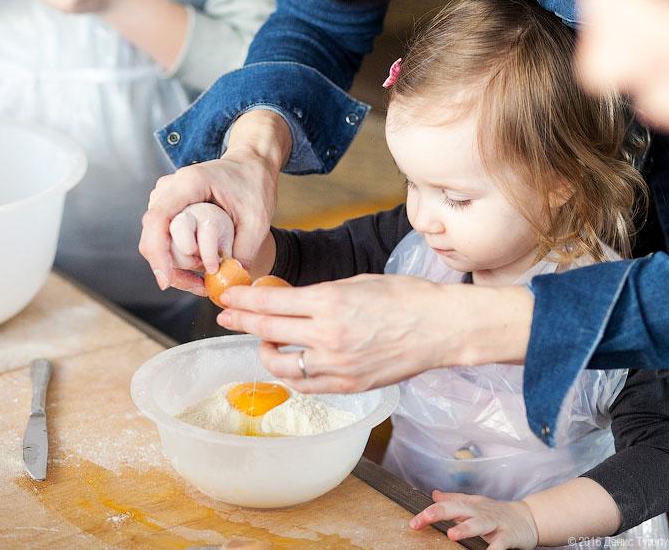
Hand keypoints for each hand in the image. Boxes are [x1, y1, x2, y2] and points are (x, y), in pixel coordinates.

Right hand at [139, 109, 290, 292]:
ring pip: (156, 240)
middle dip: (170, 267)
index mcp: (189, 183)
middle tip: (200, 285)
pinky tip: (199, 267)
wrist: (251, 164)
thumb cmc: (254, 184)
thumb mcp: (258, 219)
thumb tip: (228, 282)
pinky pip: (163, 238)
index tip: (166, 280)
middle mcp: (169, 189)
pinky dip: (176, 257)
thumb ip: (244, 250)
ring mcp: (165, 198)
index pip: (158, 219)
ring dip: (174, 264)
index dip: (157, 252)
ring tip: (205, 275)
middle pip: (153, 235)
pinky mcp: (169, 208)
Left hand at [217, 274, 532, 393]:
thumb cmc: (406, 297)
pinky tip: (293, 364)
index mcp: (329, 302)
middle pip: (267, 331)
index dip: (242, 300)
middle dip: (240, 322)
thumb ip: (319, 295)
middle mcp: (327, 335)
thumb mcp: (357, 282)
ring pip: (280, 366)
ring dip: (265, 353)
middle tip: (227, 317)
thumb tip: (289, 300)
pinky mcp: (348, 385)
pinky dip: (293, 375)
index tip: (227, 297)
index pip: (270, 302)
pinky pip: (306, 385)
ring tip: (266, 344)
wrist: (441, 327)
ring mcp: (337, 365)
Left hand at [410, 490, 538, 549]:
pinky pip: (500, 544)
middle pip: (459, 509)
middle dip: (441, 512)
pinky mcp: (509, 536)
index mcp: (471, 505)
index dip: (429, 512)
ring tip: (452, 535)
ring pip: (479, 524)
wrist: (528, 518)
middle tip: (424, 518)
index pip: (446, 505)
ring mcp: (495, 523)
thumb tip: (434, 494)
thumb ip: (454, 500)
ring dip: (466, 529)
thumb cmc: (497, 512)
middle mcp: (481, 512)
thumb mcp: (475, 504)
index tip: (413, 523)